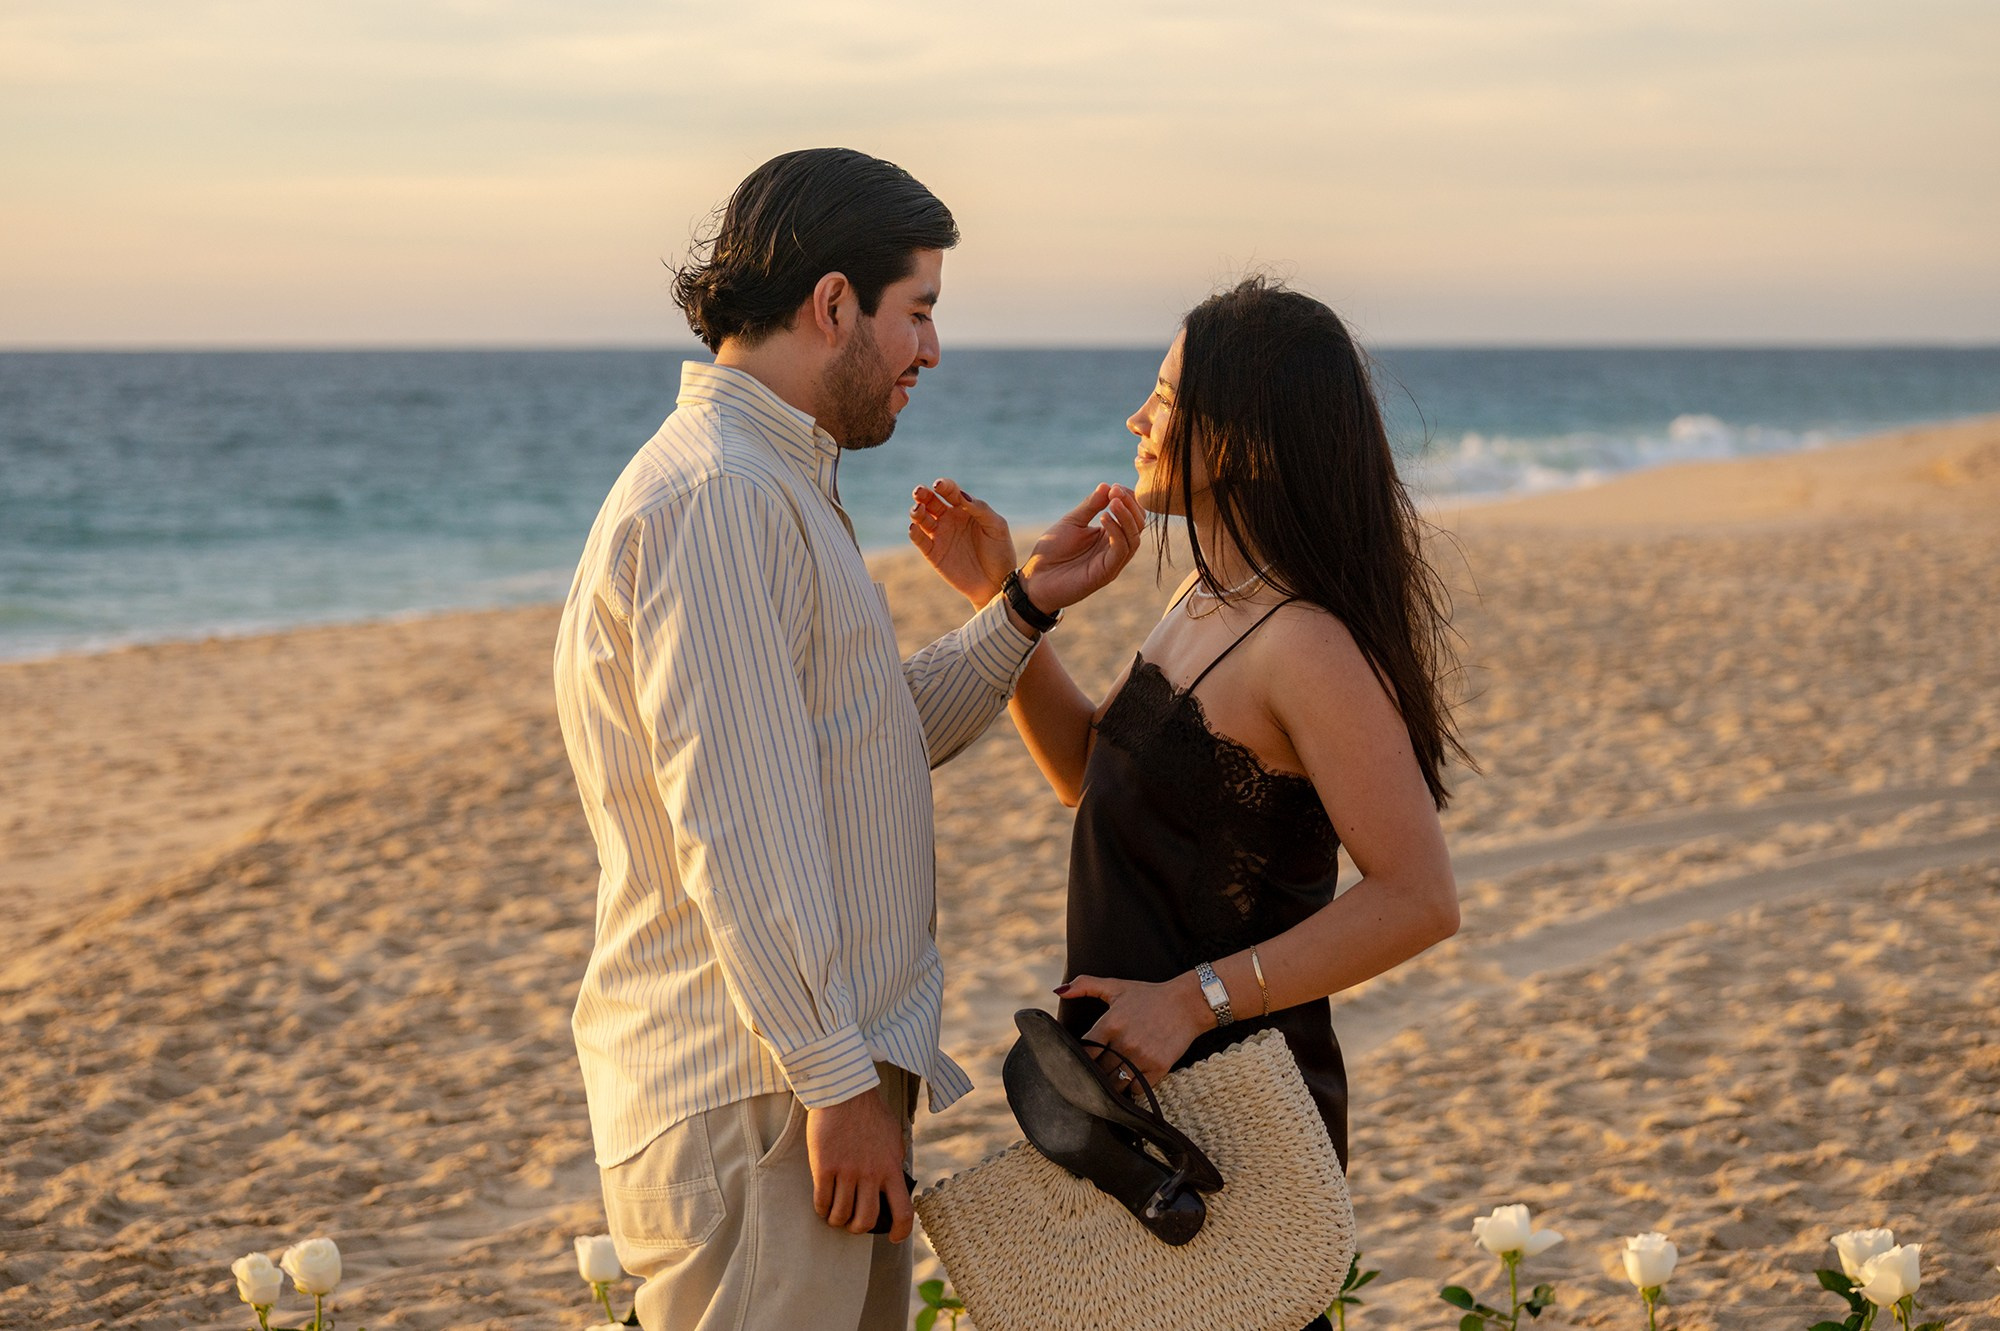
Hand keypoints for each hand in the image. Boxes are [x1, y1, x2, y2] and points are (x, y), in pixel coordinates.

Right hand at [806, 1087, 912, 1240]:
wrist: (845, 1093)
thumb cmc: (870, 1113)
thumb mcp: (893, 1138)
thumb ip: (893, 1162)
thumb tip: (895, 1184)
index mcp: (891, 1168)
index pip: (903, 1211)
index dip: (900, 1231)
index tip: (894, 1237)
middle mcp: (871, 1174)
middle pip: (866, 1220)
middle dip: (857, 1228)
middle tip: (852, 1223)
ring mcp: (847, 1171)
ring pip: (841, 1215)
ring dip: (837, 1220)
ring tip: (834, 1215)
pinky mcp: (825, 1166)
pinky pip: (822, 1201)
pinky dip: (822, 1209)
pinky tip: (822, 1204)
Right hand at [908, 478, 1014, 605]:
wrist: (997, 583)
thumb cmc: (1000, 553)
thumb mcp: (997, 527)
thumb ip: (981, 509)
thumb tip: (962, 496)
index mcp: (965, 509)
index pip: (951, 492)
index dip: (944, 486)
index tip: (939, 485)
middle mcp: (949, 519)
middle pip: (930, 501)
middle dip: (923, 494)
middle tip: (919, 491)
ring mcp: (940, 536)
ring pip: (921, 518)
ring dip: (916, 511)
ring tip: (918, 510)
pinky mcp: (933, 553)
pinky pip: (919, 540)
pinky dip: (914, 532)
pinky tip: (914, 528)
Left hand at [1017, 483, 1144, 612]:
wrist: (1035, 578)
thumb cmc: (1052, 550)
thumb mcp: (1072, 521)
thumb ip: (1090, 505)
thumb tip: (1107, 485)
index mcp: (1109, 535)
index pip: (1132, 515)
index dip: (1127, 498)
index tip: (1114, 487)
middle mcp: (1115, 548)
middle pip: (1139, 525)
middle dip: (1130, 505)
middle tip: (1115, 492)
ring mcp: (1112, 562)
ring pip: (1134, 538)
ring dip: (1126, 517)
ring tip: (1113, 501)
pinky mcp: (1106, 573)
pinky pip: (1121, 551)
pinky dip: (1117, 532)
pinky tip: (1104, 518)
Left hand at [1055, 971, 1211, 1090]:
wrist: (1188, 1004)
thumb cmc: (1149, 996)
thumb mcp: (1117, 987)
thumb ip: (1086, 986)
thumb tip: (1058, 990)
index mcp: (1111, 1024)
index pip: (1084, 1052)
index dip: (1077, 1059)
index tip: (1077, 1062)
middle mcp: (1124, 1043)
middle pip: (1097, 1072)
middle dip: (1093, 1075)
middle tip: (1091, 1077)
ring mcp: (1142, 1057)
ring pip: (1115, 1085)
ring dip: (1110, 1086)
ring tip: (1108, 1084)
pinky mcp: (1158, 1068)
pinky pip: (1137, 1090)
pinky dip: (1131, 1089)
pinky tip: (1130, 1082)